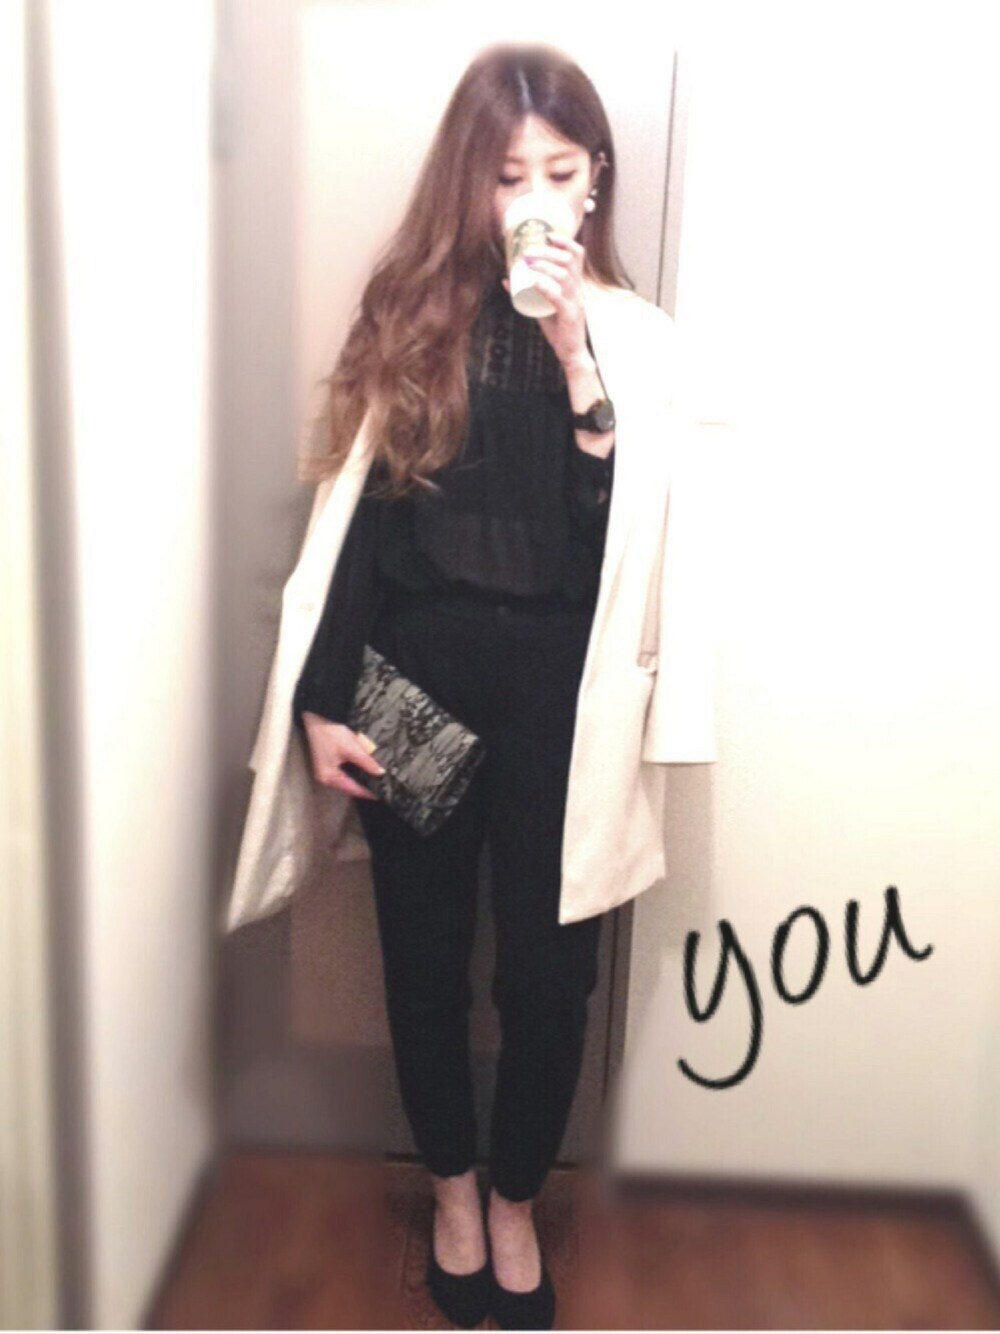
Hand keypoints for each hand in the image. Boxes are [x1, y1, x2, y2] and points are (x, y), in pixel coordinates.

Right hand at [301, 714, 383, 799]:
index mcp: (330, 777)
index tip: (379, 794)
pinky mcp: (328, 764)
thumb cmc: (330, 733)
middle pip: (350, 787)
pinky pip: (344, 773)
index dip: (367, 792)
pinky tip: (362, 769)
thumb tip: (380, 772)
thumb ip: (367, 762)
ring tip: (373, 779)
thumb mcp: (352, 749)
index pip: (353, 790)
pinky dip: (354, 772)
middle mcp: (326, 777)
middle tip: (378, 787)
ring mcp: (326, 771)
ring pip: (347, 780)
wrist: (317, 719)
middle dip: (364, 786)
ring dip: (359, 779)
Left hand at [502, 233, 590, 368]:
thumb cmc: (558, 328)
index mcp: (575, 284)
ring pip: (563, 275)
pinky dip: (545, 286)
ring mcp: (575, 301)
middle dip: (547, 251)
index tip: (548, 234)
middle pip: (568, 261)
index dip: (565, 241)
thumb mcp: (541, 306)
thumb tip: (506, 278)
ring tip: (527, 263)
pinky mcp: (569, 315)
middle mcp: (578, 289)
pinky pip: (558, 296)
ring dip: (544, 265)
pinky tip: (533, 280)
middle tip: (527, 251)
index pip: (577, 255)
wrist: (570, 352)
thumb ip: (528, 292)